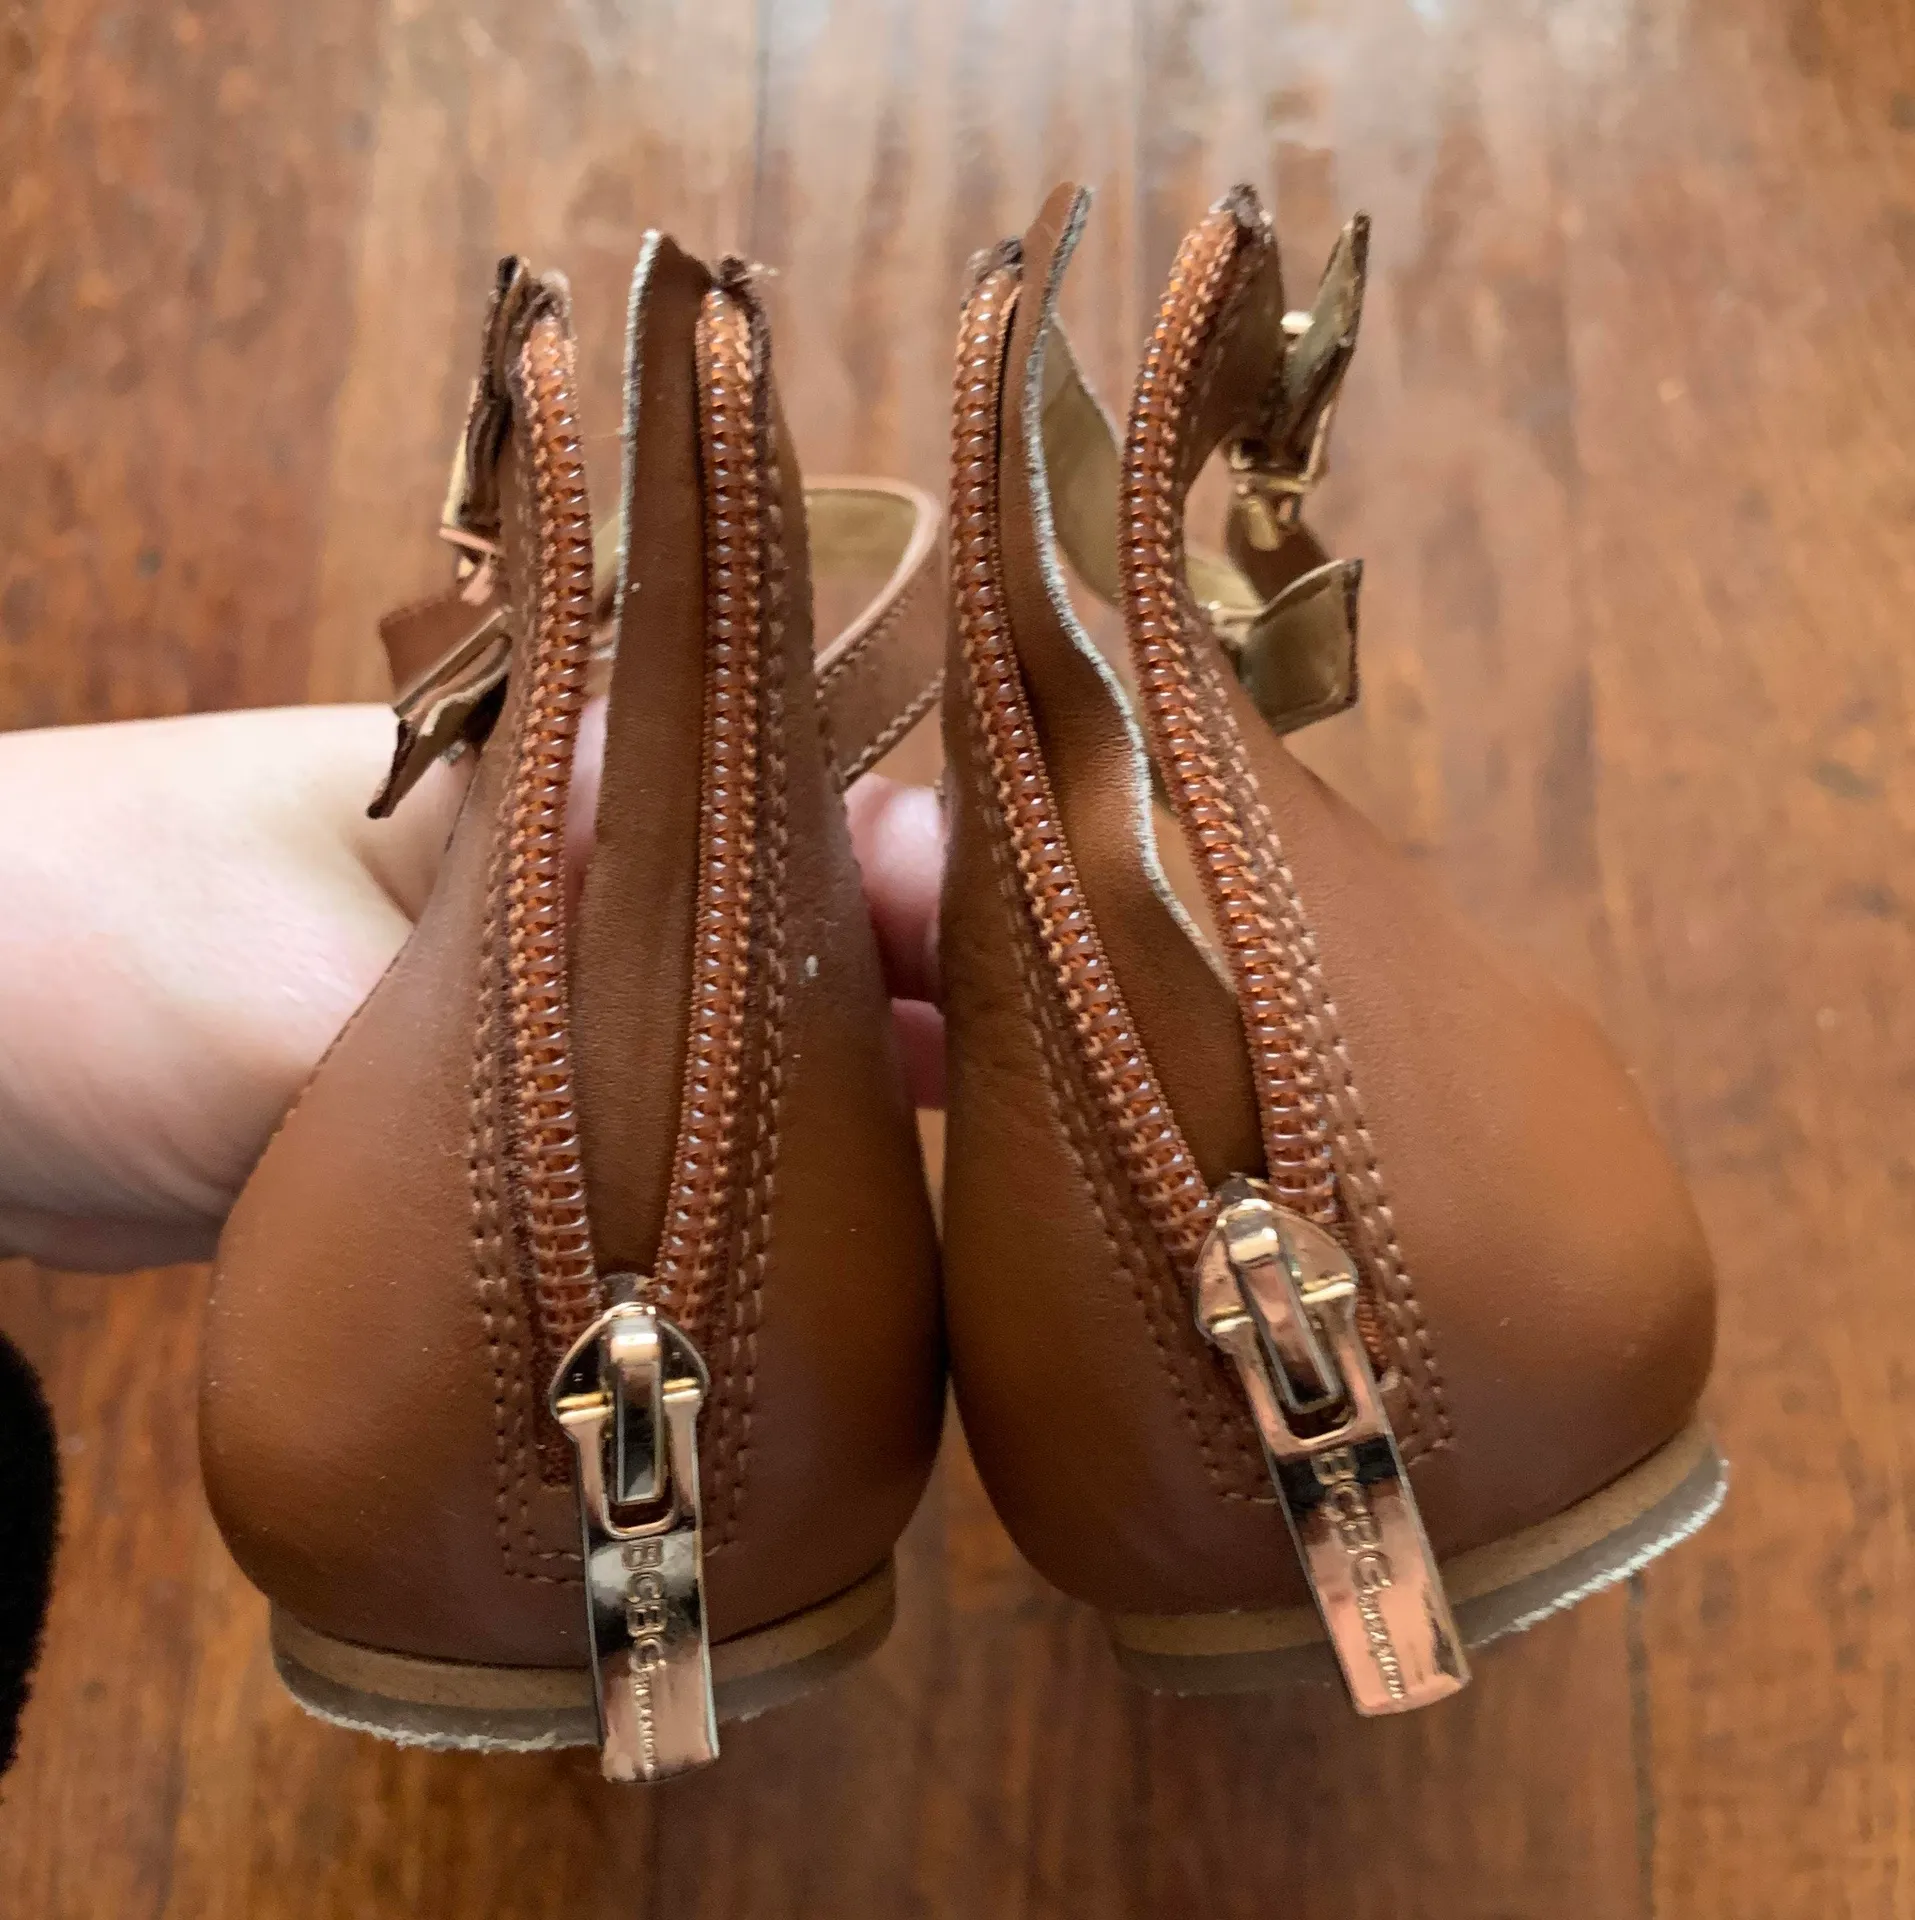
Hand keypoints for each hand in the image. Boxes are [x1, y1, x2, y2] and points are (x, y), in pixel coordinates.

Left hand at [0, 706, 943, 1273]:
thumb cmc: (95, 964)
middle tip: (1040, 1090)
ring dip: (847, 1081)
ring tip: (979, 1165)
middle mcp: (572, 858)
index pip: (784, 793)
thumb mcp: (320, 1005)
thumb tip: (753, 1065)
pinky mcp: (515, 1087)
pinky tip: (843, 1223)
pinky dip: (751, 1154)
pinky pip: (673, 1106)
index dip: (917, 877)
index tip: (1027, 969)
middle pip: (793, 909)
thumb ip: (536, 1031)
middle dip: (920, 987)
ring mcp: (549, 976)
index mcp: (547, 776)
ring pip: (746, 1015)